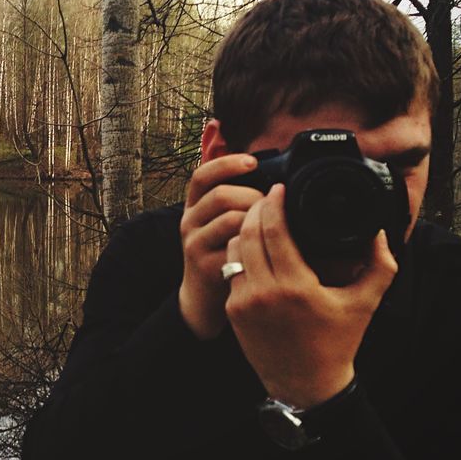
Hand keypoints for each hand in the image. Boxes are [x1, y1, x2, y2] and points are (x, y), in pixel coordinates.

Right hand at [178, 153, 264, 339]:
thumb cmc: (222, 253)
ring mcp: (194, 243)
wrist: (203, 298)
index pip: (202, 175)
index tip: (253, 161)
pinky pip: (235, 246)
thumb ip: (236, 202)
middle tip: (271, 207)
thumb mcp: (221, 224)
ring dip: (256, 219)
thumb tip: (271, 178)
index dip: (226, 164)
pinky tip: (264, 247)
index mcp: (194, 206)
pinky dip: (254, 242)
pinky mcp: (205, 265)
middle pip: (221, 195)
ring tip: (269, 227)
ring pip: (229, 218)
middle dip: (253, 196)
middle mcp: (189, 221)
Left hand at [225, 184, 397, 407]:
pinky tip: (251, 246)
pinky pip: (230, 271)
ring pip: (234, 249)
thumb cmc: (338, 342)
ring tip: (260, 219)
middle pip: (249, 233)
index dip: (274, 203)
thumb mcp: (365, 303)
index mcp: (296, 287)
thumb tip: (379, 231)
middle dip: (256, 209)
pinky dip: (240, 254)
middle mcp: (264, 292)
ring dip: (245, 230)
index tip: (279, 188)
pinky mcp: (233, 311)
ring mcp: (244, 302)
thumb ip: (379, 264)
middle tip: (268, 198)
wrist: (306, 384)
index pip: (274, 230)